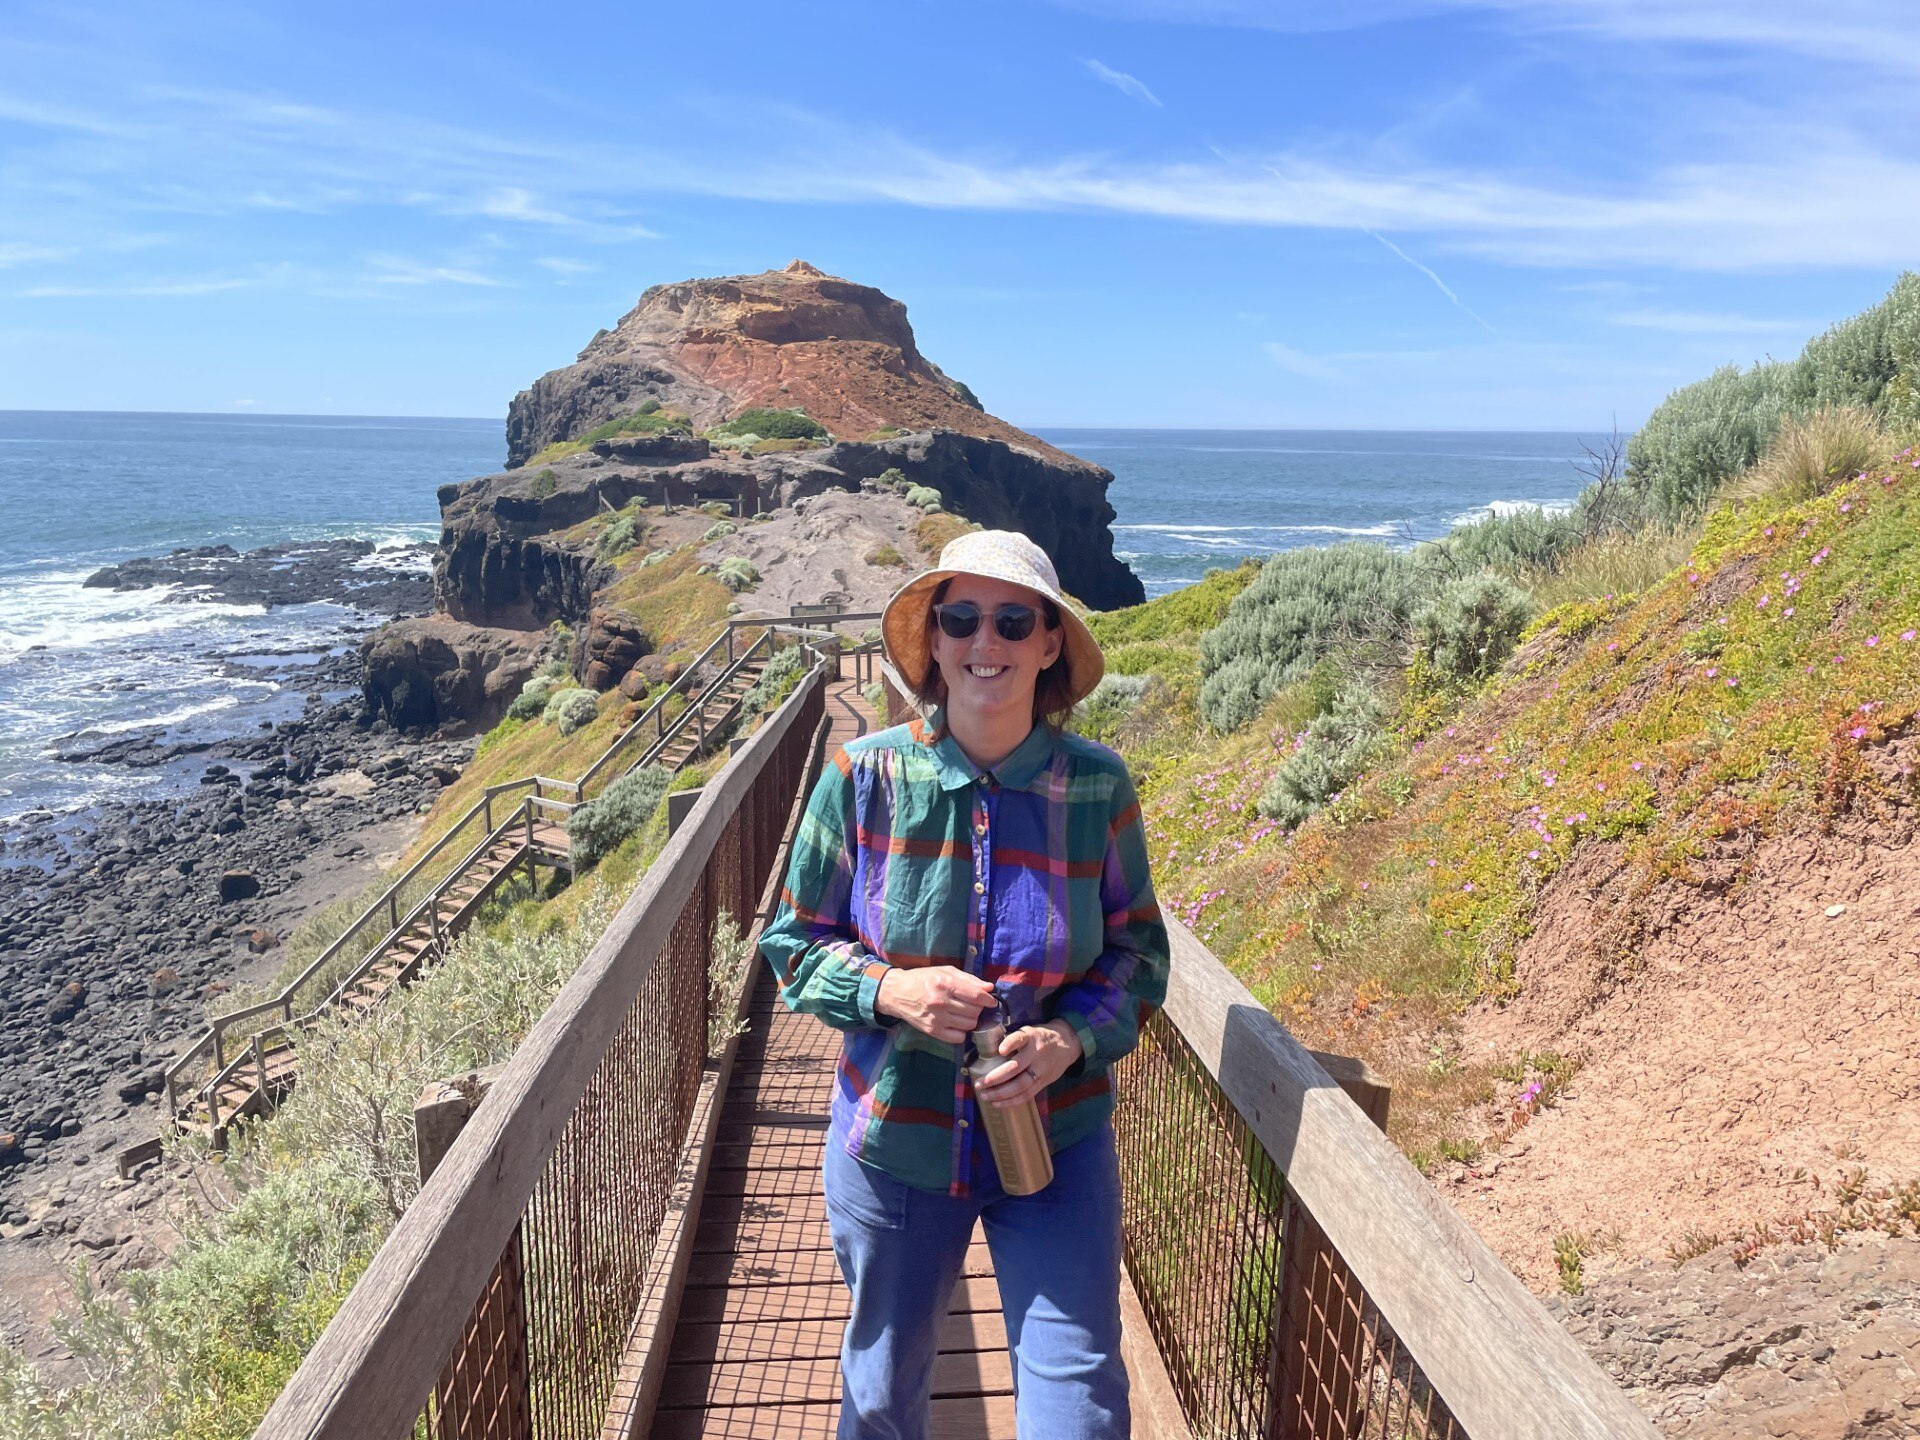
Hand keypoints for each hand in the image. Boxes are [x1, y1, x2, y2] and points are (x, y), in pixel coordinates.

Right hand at [874, 966, 995, 1044]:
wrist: (897, 993)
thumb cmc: (923, 979)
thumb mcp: (945, 971)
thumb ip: (969, 979)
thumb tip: (989, 988)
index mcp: (945, 984)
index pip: (976, 996)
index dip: (988, 1000)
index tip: (991, 1001)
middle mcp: (941, 1002)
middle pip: (974, 1011)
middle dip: (979, 1008)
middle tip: (973, 1005)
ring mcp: (936, 1019)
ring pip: (969, 1025)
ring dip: (971, 1019)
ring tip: (964, 1013)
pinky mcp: (932, 1031)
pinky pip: (958, 1037)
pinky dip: (962, 1031)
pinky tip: (957, 1023)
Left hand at [974, 1021, 1082, 1108]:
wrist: (1067, 1044)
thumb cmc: (1040, 1037)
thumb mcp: (1029, 1031)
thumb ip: (1013, 1040)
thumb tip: (988, 1049)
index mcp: (1031, 1037)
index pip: (1020, 1039)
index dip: (1010, 1044)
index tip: (1000, 1050)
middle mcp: (1036, 1054)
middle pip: (1017, 1068)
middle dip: (996, 1078)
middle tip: (979, 1084)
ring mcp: (1041, 1070)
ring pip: (1021, 1085)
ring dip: (1001, 1093)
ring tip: (985, 1096)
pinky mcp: (1044, 1082)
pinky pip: (1027, 1094)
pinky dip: (1011, 1101)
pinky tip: (998, 1103)